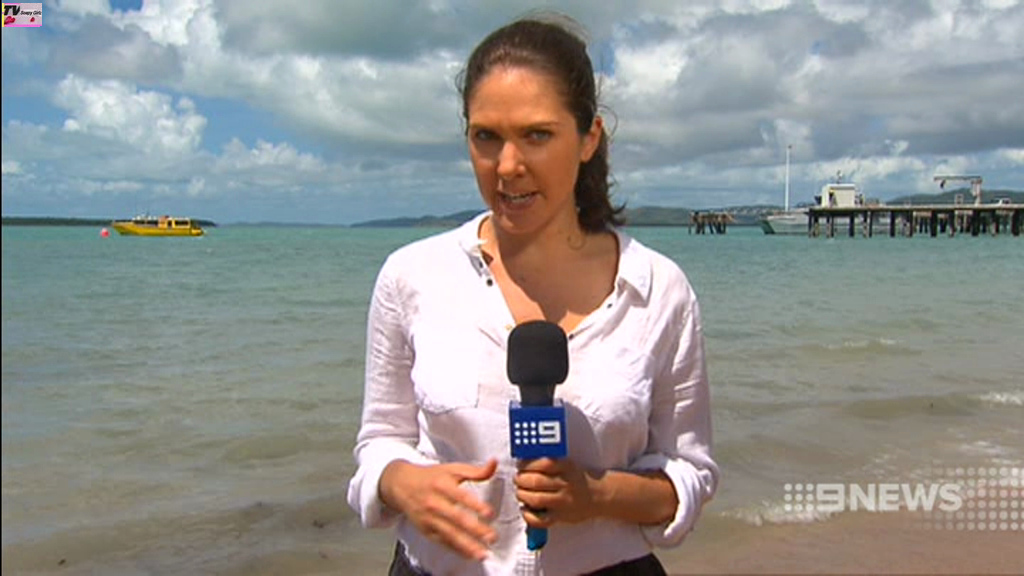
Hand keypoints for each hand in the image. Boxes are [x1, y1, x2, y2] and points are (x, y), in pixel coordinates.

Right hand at [379, 459, 498, 560]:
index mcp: (442, 485)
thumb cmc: (430, 477)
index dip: (475, 505)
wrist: (402, 485)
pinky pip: (443, 542)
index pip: (460, 496)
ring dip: (467, 545)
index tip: (489, 513)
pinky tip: (470, 554)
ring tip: (482, 552)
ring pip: (449, 534)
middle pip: (456, 518)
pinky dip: (456, 549)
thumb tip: (494, 463)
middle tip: (491, 536)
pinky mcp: (426, 530)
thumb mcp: (452, 469)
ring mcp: (429, 518)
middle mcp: (434, 502)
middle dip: (475, 529)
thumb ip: (475, 470)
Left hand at [514, 458, 601, 526]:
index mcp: (567, 468)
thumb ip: (549, 464)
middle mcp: (566, 484)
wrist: (600, 496)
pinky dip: (529, 516)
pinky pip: (541, 520)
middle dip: (521, 480)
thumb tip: (523, 463)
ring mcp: (564, 502)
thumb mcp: (568, 465)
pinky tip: (526, 509)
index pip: (544, 463)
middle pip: (536, 481)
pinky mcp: (562, 518)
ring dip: (522, 495)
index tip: (520, 465)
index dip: (527, 464)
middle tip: (517, 479)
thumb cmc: (578, 479)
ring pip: (536, 499)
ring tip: (520, 492)